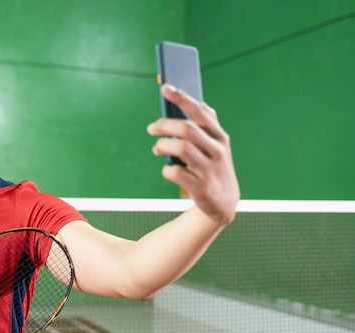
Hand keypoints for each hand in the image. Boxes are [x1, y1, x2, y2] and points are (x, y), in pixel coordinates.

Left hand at [148, 84, 239, 223]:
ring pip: (181, 149)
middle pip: (187, 129)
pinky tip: (168, 169)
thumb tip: (198, 102)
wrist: (223, 202)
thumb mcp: (217, 146)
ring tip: (157, 149)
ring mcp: (209, 169)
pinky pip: (176, 173)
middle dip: (164, 125)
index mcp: (220, 137)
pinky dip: (167, 169)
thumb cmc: (214, 167)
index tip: (165, 88)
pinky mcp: (201, 187)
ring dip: (163, 146)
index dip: (182, 98)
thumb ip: (209, 125)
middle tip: (151, 128)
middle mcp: (217, 151)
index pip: (200, 112)